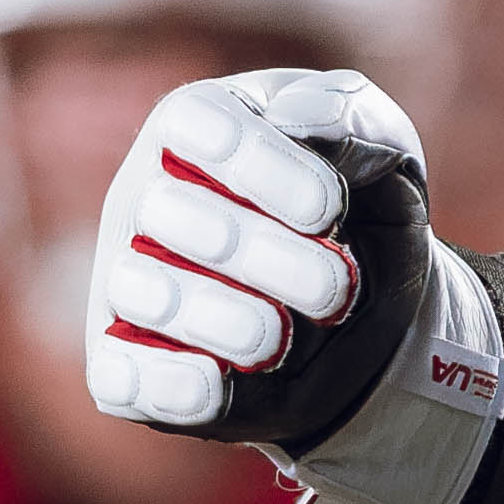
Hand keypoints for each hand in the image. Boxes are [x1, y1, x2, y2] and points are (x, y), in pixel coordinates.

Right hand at [84, 69, 434, 445]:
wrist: (371, 326)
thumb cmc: (363, 219)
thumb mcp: (383, 156)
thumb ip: (350, 117)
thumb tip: (296, 120)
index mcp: (197, 127)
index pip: (195, 123)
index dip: (262, 166)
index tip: (330, 209)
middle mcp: (146, 198)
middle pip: (169, 211)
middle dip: (264, 256)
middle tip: (336, 290)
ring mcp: (128, 282)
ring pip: (142, 292)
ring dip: (227, 322)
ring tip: (285, 340)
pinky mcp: (127, 365)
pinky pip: (119, 376)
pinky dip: (169, 384)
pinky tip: (221, 386)